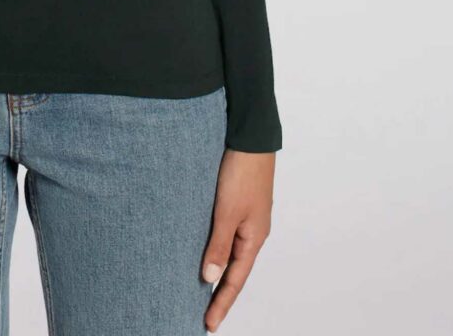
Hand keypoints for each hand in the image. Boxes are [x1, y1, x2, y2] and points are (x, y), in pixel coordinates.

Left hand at [202, 149, 274, 332]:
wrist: (249, 136)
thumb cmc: (242, 172)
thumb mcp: (228, 211)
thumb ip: (219, 244)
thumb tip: (210, 277)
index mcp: (254, 238)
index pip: (235, 280)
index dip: (221, 303)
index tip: (208, 325)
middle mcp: (252, 230)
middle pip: (234, 269)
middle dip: (219, 292)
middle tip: (201, 314)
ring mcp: (245, 216)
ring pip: (228, 250)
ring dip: (216, 269)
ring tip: (198, 288)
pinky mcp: (236, 201)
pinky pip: (224, 232)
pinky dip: (215, 247)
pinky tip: (202, 249)